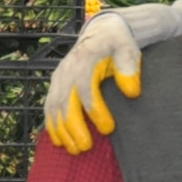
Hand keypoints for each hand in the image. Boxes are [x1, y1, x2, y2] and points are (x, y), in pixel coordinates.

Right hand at [44, 12, 143, 153]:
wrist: (102, 30)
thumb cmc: (118, 42)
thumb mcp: (128, 49)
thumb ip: (128, 68)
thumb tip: (132, 92)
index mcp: (85, 59)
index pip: (86, 88)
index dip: (95, 110)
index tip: (109, 128)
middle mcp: (67, 69)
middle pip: (66, 102)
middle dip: (73, 127)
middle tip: (85, 147)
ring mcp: (59, 76)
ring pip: (54, 107)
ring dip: (61, 130)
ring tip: (73, 150)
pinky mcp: (56, 83)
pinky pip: (49, 106)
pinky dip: (51, 124)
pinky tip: (57, 141)